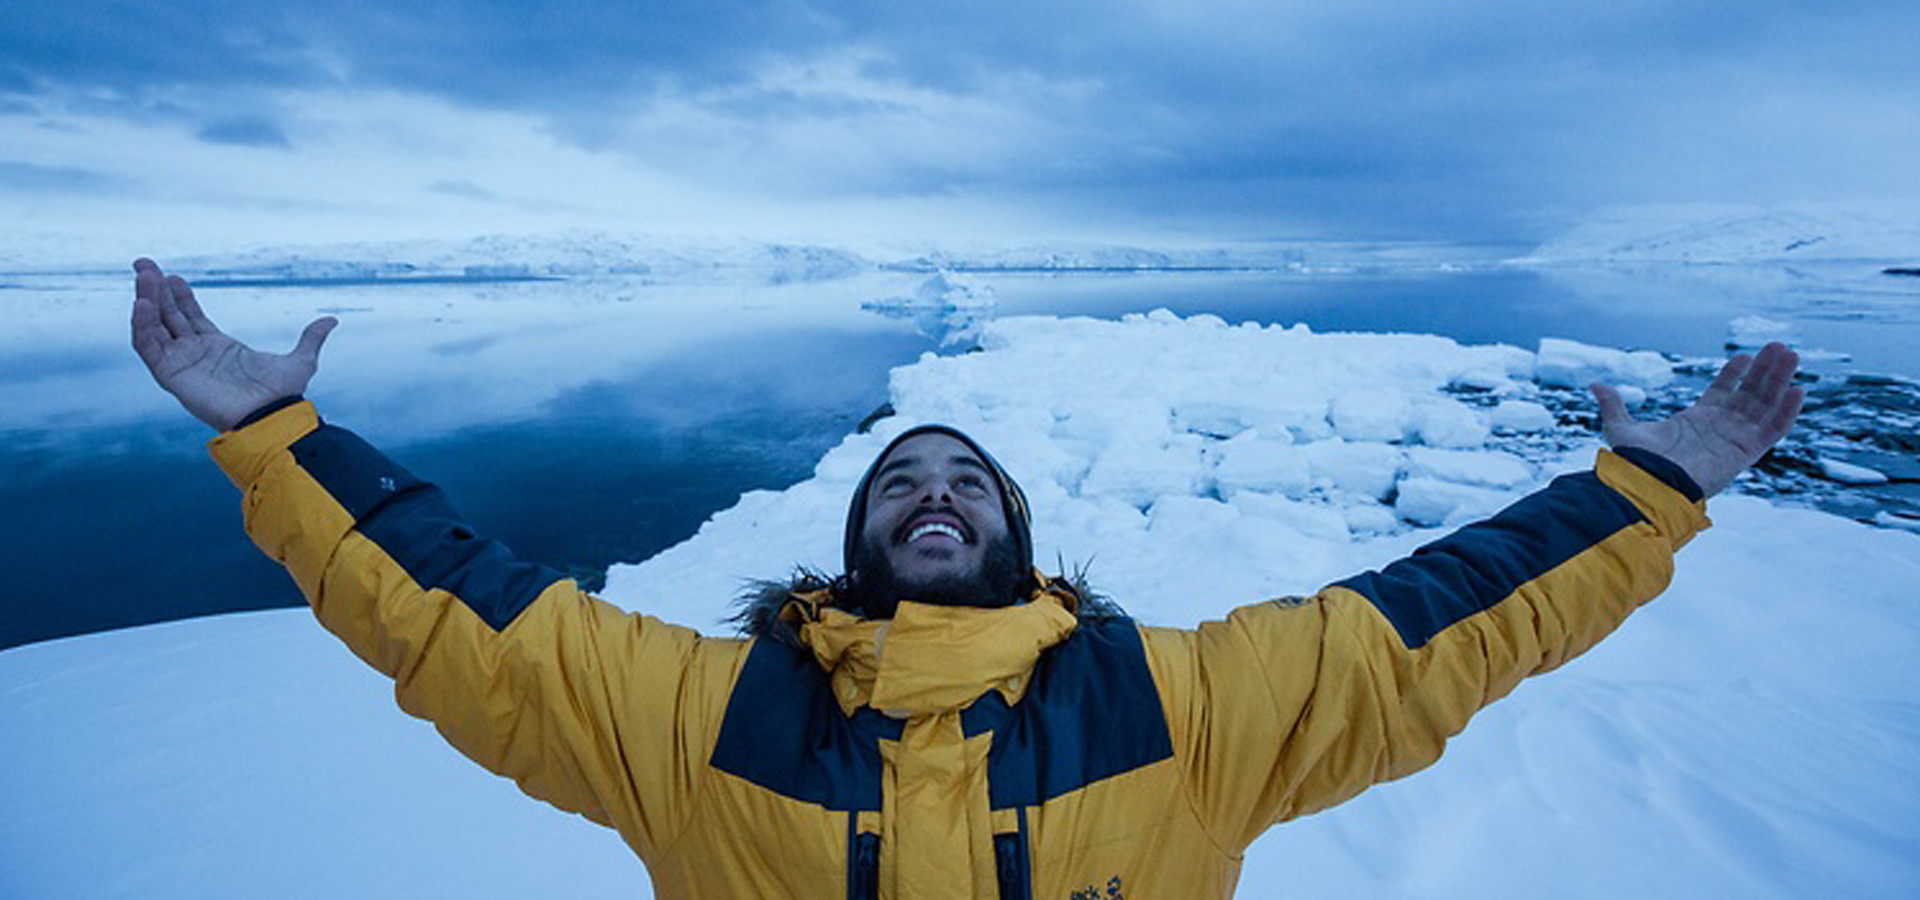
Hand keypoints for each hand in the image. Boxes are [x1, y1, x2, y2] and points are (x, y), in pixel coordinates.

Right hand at [130, 258, 338, 430]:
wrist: (271, 417)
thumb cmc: (282, 395)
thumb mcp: (300, 360)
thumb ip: (310, 338)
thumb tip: (332, 320)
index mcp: (218, 348)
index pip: (190, 315)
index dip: (179, 295)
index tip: (170, 275)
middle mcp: (195, 354)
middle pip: (167, 315)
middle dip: (154, 289)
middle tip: (143, 264)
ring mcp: (181, 364)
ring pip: (153, 326)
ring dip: (145, 299)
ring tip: (142, 275)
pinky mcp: (171, 375)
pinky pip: (148, 347)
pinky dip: (141, 325)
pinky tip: (141, 303)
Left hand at [1590, 342, 1804, 498]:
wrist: (1648, 483)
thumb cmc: (1636, 461)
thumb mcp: (1622, 427)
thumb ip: (1614, 405)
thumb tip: (1594, 385)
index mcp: (1696, 422)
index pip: (1722, 393)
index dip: (1734, 374)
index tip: (1743, 355)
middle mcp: (1719, 429)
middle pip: (1749, 394)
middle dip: (1764, 371)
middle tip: (1778, 346)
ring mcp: (1734, 439)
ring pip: (1764, 406)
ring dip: (1779, 381)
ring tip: (1791, 354)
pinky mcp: (1746, 452)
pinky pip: (1773, 430)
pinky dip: (1786, 412)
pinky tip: (1798, 390)